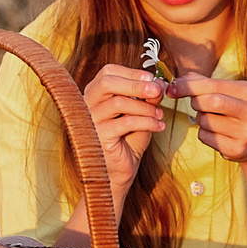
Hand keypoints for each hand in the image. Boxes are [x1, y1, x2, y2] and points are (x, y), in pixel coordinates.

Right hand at [80, 63, 167, 200]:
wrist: (118, 174)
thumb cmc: (127, 142)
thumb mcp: (140, 114)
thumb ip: (147, 98)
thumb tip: (158, 82)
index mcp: (94, 95)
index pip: (107, 73)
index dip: (131, 72)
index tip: (152, 79)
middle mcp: (86, 105)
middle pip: (107, 82)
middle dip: (136, 84)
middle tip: (158, 90)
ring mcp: (89, 121)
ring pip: (118, 102)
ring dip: (145, 107)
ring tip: (160, 115)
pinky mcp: (97, 137)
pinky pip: (125, 122)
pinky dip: (146, 122)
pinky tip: (159, 127)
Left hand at [174, 74, 246, 162]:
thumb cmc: (237, 111)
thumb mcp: (230, 93)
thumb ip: (205, 83)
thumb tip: (177, 81)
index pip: (213, 84)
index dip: (188, 86)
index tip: (172, 88)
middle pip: (210, 101)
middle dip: (196, 102)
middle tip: (196, 104)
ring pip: (205, 121)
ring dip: (200, 119)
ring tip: (212, 120)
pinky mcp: (237, 149)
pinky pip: (205, 137)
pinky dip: (203, 133)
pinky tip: (216, 133)